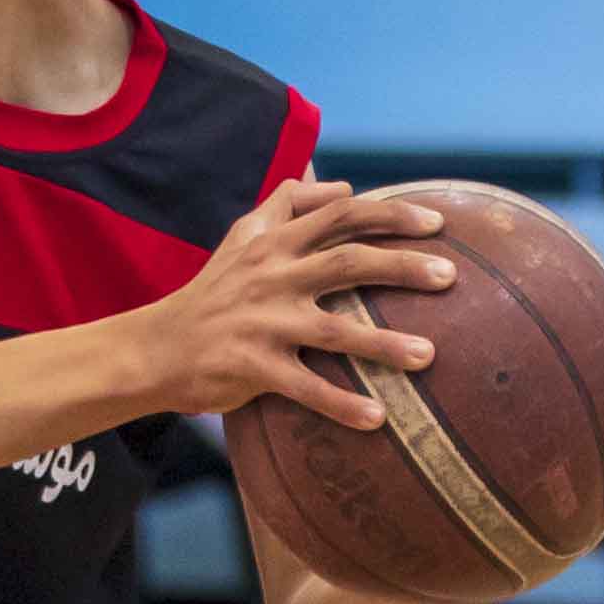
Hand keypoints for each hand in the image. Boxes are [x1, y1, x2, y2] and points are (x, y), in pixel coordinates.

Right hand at [153, 180, 457, 428]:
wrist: (152, 349)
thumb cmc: (209, 293)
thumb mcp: (240, 238)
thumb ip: (287, 205)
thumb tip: (341, 184)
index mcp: (273, 246)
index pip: (339, 215)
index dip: (390, 214)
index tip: (436, 222)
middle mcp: (270, 279)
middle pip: (347, 263)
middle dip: (402, 266)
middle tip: (450, 277)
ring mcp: (261, 325)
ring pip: (335, 331)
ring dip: (385, 345)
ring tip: (430, 356)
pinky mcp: (250, 368)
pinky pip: (305, 388)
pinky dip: (341, 404)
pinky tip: (378, 419)